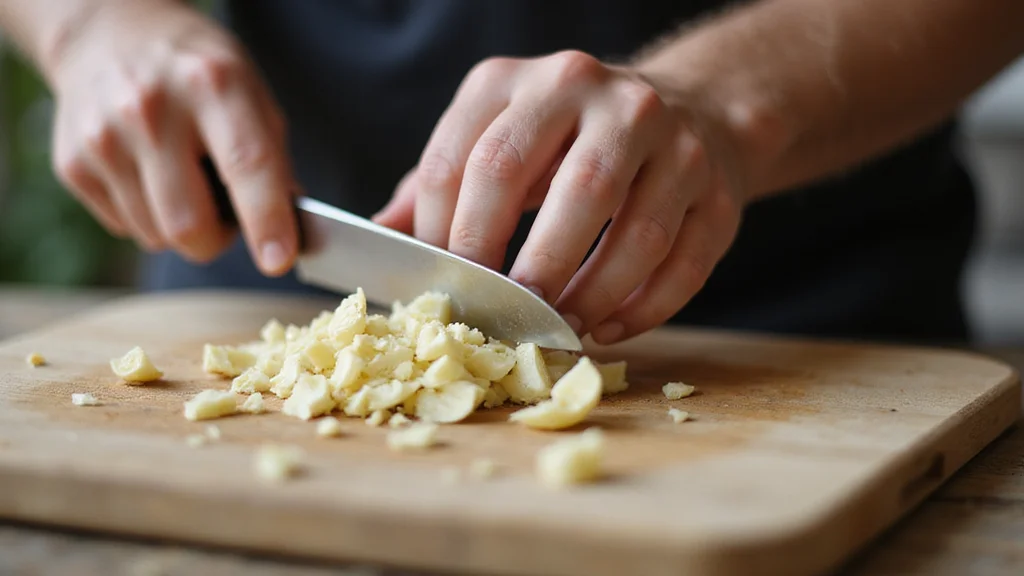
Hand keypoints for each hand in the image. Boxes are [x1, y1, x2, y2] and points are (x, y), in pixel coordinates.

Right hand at [47, 0, 297, 274]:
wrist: (110, 36)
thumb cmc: (197, 74)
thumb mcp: (250, 93)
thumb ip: (275, 160)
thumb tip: (290, 229)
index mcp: (212, 84)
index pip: (246, 164)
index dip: (266, 219)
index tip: (278, 260)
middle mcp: (152, 108)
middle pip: (189, 223)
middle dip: (217, 241)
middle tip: (227, 219)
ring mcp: (104, 136)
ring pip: (157, 235)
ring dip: (182, 228)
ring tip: (184, 182)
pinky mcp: (73, 163)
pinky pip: (126, 228)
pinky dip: (148, 217)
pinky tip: (148, 174)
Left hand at [374, 50, 744, 343]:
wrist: (691, 111)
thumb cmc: (570, 140)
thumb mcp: (498, 137)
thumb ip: (440, 184)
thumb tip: (381, 241)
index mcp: (525, 83)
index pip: (470, 161)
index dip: (448, 236)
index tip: (443, 288)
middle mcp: (602, 97)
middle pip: (561, 190)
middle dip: (525, 270)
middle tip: (503, 317)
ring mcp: (672, 140)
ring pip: (633, 231)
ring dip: (590, 296)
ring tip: (559, 329)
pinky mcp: (717, 188)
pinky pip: (683, 261)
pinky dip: (644, 308)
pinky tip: (609, 327)